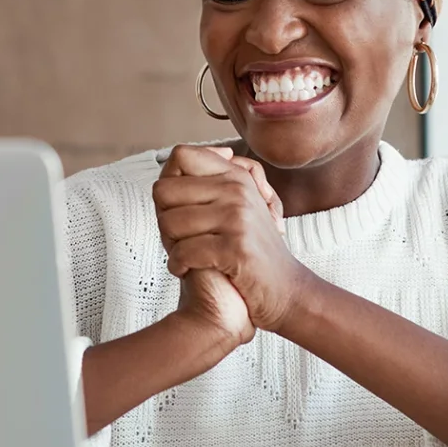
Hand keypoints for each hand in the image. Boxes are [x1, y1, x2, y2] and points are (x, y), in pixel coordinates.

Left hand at [154, 145, 306, 332]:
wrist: (284, 290)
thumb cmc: (250, 252)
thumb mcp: (236, 207)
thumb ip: (209, 183)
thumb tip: (179, 157)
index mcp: (236, 177)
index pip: (180, 156)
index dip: (168, 183)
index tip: (180, 207)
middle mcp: (237, 191)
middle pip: (164, 191)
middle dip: (164, 219)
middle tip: (179, 239)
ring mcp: (238, 219)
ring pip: (169, 223)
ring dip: (170, 246)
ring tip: (187, 256)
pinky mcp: (235, 249)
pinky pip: (183, 252)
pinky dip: (178, 266)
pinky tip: (188, 271)